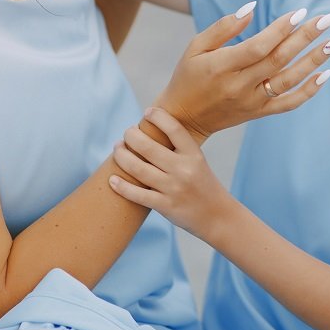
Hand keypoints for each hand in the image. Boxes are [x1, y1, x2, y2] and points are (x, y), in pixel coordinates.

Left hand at [110, 108, 233, 239]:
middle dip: (131, 136)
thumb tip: (150, 128)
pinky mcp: (166, 206)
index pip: (174, 128)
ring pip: (138, 169)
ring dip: (122, 156)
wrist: (217, 216)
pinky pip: (138, 195)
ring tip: (117, 149)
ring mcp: (174, 189)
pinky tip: (112, 179)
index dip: (158, 116)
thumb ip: (178, 147)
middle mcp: (184, 170)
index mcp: (194, 155)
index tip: (147, 112)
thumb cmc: (202, 184)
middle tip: (127, 134)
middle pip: (148, 147)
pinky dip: (121, 186)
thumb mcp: (197, 161)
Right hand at [154, 3, 329, 141]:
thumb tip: (252, 7)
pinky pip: (288, 103)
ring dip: (314, 61)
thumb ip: (223, 27)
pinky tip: (325, 74)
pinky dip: (309, 91)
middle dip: (306, 37)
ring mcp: (251, 102)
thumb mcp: (195, 46)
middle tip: (329, 18)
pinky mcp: (259, 113)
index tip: (301, 11)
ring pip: (289, 80)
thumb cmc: (188, 76)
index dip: (281, 28)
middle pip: (279, 59)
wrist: (184, 119)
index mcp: (222, 66)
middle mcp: (239, 85)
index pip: (259, 46)